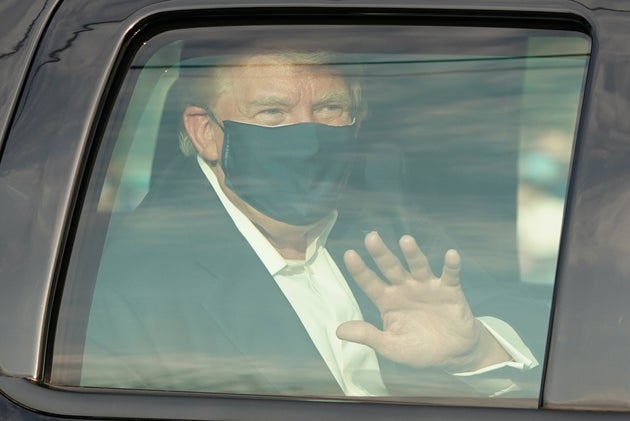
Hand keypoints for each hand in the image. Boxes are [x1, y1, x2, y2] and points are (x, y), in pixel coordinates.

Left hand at [336, 231, 509, 371]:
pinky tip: (451, 255)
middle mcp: (405, 288)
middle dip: (381, 253)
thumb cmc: (418, 348)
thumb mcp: (390, 346)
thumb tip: (338, 331)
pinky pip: (450, 275)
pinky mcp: (449, 290)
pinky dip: (451, 265)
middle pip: (390, 267)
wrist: (452, 353)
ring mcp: (427, 287)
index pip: (370, 283)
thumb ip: (368, 336)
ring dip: (412, 254)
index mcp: (387, 300)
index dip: (360, 270)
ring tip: (406, 240)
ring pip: (418, 266)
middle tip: (371, 238)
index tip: (349, 254)